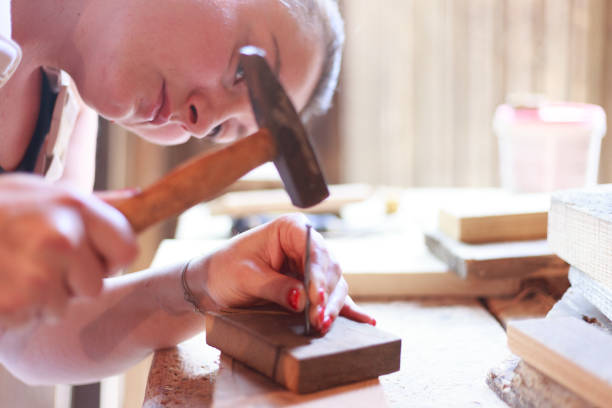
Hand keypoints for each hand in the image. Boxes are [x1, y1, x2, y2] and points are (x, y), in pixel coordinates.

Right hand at [0, 174, 137, 327]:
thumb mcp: (41, 191)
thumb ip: (92, 202)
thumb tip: (137, 198)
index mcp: (75, 206)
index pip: (126, 250)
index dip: (109, 258)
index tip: (88, 256)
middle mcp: (62, 238)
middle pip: (95, 285)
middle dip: (71, 281)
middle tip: (37, 262)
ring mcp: (37, 274)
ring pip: (62, 306)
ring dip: (40, 298)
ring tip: (12, 269)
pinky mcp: (14, 304)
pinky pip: (30, 319)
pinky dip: (15, 312)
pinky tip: (0, 284)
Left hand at [187, 213, 374, 332]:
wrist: (214, 283)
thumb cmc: (226, 270)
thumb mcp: (245, 278)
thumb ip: (274, 286)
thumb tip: (301, 298)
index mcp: (291, 229)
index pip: (314, 249)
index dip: (317, 275)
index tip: (315, 299)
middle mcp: (307, 243)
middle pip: (329, 268)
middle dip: (325, 296)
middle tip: (318, 320)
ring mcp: (312, 265)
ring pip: (335, 284)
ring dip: (332, 306)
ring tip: (323, 326)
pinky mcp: (312, 285)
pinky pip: (334, 296)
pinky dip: (347, 309)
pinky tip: (366, 322)